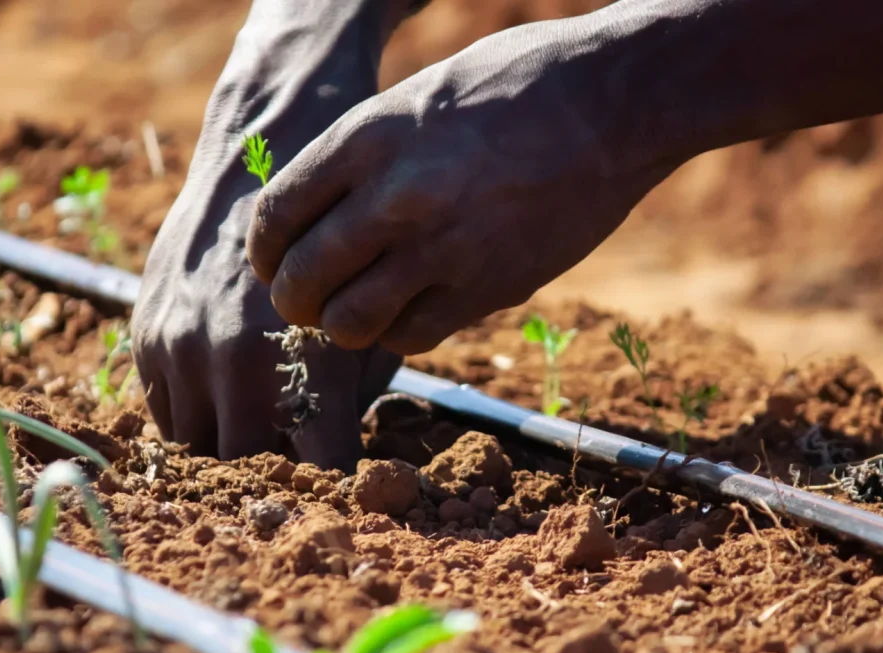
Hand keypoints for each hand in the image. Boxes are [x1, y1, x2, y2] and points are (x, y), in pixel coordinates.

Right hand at [132, 1, 405, 469]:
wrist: (268, 145)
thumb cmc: (339, 230)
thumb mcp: (368, 314)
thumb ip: (353, 393)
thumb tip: (345, 456)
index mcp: (302, 368)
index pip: (317, 473)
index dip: (335, 489)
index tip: (347, 491)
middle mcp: (233, 367)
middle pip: (246, 473)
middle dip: (274, 476)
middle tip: (297, 463)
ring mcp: (181, 349)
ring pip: (195, 449)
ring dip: (226, 448)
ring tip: (259, 430)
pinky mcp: (146, 332)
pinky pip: (162, 410)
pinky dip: (193, 414)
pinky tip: (224, 393)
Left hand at [245, 0, 882, 354]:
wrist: (618, 101)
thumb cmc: (517, 85)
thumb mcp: (419, 95)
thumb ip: (362, 155)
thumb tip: (317, 213)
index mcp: (369, 137)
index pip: (275, 217)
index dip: (264, 252)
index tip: (274, 261)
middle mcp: (397, 196)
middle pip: (303, 279)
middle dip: (292, 301)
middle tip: (304, 302)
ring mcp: (445, 247)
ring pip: (350, 323)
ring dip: (340, 327)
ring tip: (352, 315)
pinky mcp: (490, 286)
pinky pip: (412, 335)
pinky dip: (396, 335)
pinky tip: (408, 312)